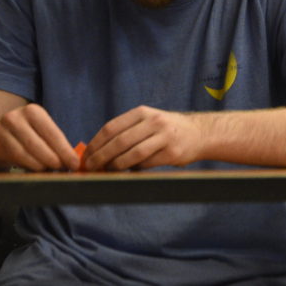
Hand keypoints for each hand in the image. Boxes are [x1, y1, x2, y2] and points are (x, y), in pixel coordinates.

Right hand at [0, 103, 79, 171]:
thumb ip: (55, 142)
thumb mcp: (41, 131)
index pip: (53, 133)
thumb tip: (72, 160)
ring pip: (25, 154)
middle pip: (39, 144)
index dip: (65, 151)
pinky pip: (15, 160)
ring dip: (40, 166)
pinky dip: (28, 167)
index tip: (75, 164)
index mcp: (33, 111)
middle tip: (63, 170)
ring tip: (50, 171)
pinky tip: (36, 171)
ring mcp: (2, 132)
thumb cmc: (28, 134)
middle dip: (54, 160)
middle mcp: (15, 118)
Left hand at [83, 106, 205, 170]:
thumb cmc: (166, 131)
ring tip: (107, 172)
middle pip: (119, 141)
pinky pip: (146, 164)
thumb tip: (96, 151)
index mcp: (142, 112)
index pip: (111, 127)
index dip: (96, 143)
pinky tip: (128, 172)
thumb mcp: (147, 122)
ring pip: (132, 154)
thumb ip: (126, 131)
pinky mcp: (172, 152)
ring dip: (115, 166)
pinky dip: (134, 169)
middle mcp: (153, 121)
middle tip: (90, 168)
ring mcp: (164, 136)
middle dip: (101, 157)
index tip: (86, 156)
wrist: (199, 134)